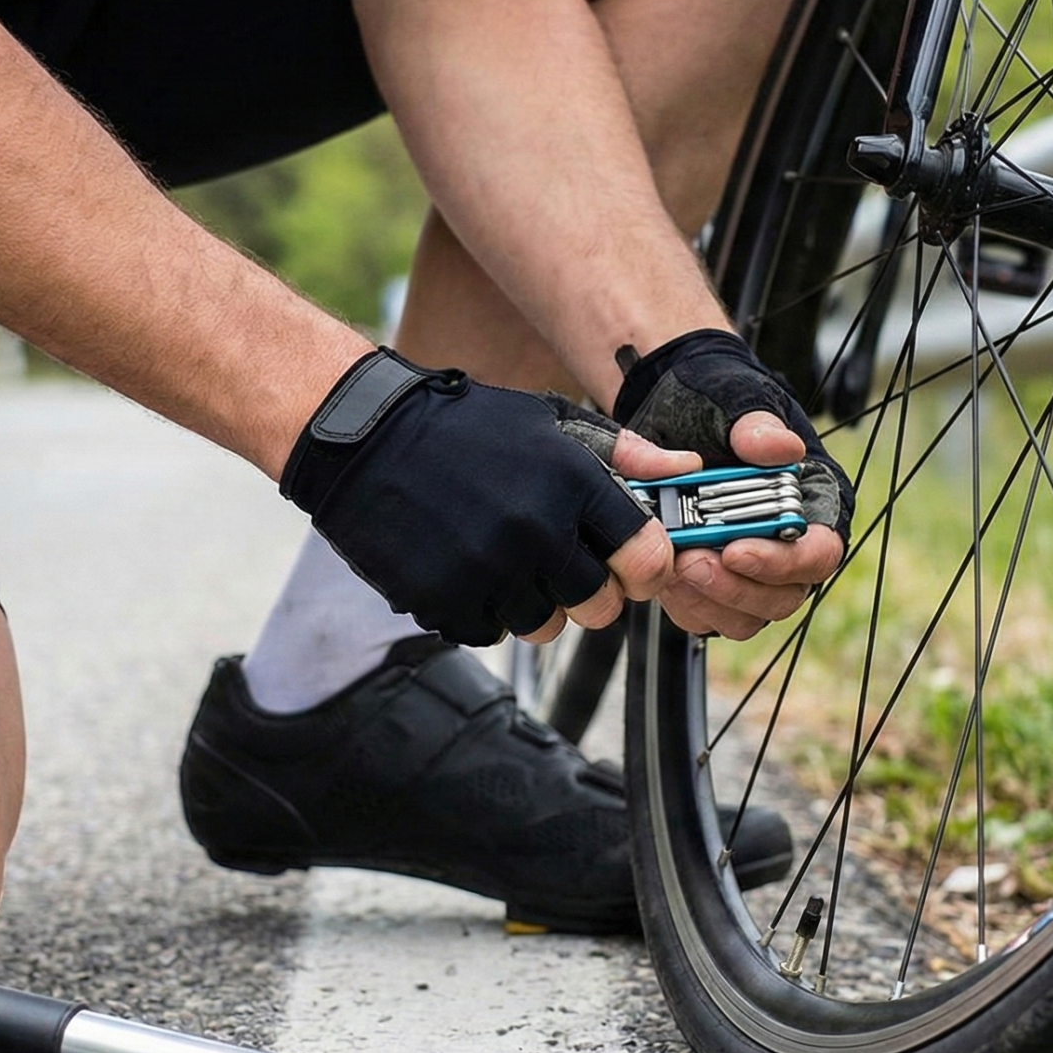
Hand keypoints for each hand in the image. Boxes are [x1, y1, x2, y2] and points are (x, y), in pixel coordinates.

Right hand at [282, 352, 675, 646]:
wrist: (365, 440)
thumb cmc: (466, 427)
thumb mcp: (550, 420)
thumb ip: (624, 453)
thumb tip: (687, 469)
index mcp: (572, 483)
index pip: (647, 558)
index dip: (646, 569)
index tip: (632, 566)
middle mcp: (534, 531)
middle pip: (600, 607)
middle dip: (591, 593)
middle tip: (562, 564)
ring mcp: (486, 571)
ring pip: (544, 626)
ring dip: (534, 603)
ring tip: (506, 561)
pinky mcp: (443, 599)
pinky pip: (490, 632)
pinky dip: (484, 612)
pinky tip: (468, 570)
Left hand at [610, 330, 850, 638]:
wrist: (668, 411)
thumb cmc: (714, 404)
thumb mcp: (733, 401)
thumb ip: (756, 426)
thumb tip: (783, 449)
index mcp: (814, 505)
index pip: (820, 553)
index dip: (784, 562)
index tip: (736, 550)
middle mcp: (790, 547)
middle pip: (783, 597)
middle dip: (735, 588)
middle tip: (690, 563)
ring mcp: (753, 572)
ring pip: (745, 616)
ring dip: (707, 600)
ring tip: (671, 567)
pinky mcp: (715, 585)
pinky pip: (708, 616)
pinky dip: (685, 603)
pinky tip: (662, 573)